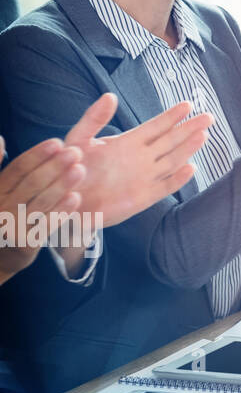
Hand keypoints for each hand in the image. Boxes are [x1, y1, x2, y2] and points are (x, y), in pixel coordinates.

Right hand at [0, 135, 84, 284]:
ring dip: (61, 185)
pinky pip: (45, 225)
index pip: (17, 169)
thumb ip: (2, 168)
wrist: (1, 253)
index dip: (38, 155)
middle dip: (55, 166)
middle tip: (76, 153)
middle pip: (31, 183)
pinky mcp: (24, 244)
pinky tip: (75, 198)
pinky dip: (60, 211)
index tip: (58, 142)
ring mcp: (11, 226)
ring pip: (40, 202)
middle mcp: (0, 207)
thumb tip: (1, 139)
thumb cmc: (3, 211)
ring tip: (80, 170)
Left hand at [65, 94, 212, 226]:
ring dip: (188, 149)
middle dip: (190, 128)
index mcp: (129, 142)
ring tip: (203, 135)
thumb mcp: (78, 139)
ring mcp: (145, 177)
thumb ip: (94, 118)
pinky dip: (178, 179)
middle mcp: (142, 158)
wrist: (65, 201)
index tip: (188, 104)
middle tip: (208, 117)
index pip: (156, 126)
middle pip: (172, 140)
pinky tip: (190, 169)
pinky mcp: (143, 197)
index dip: (172, 116)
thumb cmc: (69, 169)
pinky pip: (165, 187)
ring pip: (173, 160)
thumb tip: (110, 96)